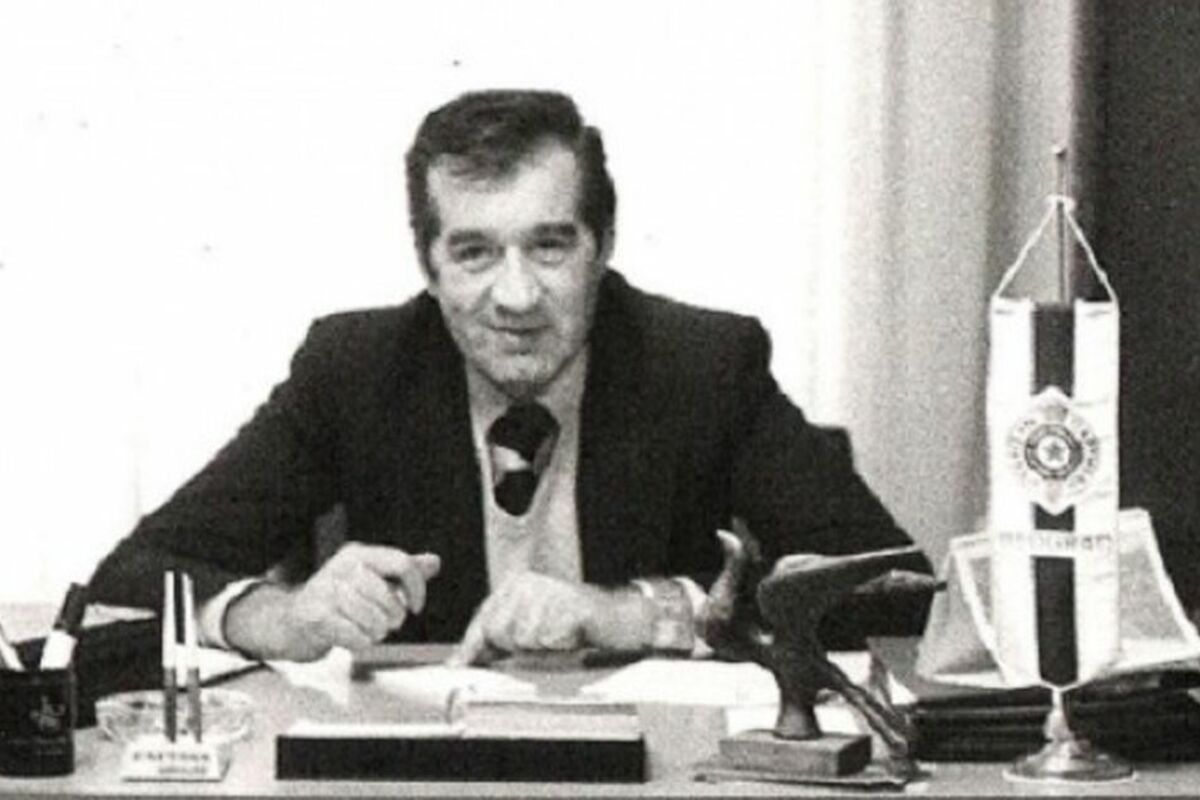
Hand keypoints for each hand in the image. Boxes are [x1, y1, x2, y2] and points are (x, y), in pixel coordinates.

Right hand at [225, 543, 440, 660]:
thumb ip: (403, 571)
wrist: (291, 620)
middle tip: (387, 622)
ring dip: (377, 631)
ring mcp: (326, 591)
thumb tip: (434, 562)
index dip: (417, 587)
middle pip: (389, 596)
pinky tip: (353, 637)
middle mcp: (342, 567)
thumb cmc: (337, 599)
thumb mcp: (370, 577)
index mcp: (358, 553)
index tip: (416, 605)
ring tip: (369, 629)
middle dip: (394, 616)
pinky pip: (356, 635)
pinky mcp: (316, 616)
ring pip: (374, 618)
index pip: (402, 562)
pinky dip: (360, 642)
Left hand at [447, 571, 653, 665]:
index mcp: (514, 586)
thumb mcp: (529, 631)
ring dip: (541, 648)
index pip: (483, 620)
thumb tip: (461, 660)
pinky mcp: (568, 604)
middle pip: (499, 631)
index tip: (458, 666)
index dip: (473, 646)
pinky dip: (559, 645)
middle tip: (542, 644)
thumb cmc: (572, 627)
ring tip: (559, 638)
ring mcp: (547, 592)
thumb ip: (496, 642)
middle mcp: (526, 583)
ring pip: (523, 638)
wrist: (618, 619)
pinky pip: (548, 638)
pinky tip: (570, 637)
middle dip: (515, 648)